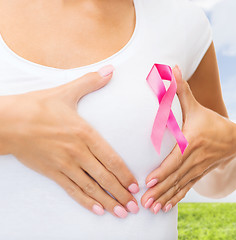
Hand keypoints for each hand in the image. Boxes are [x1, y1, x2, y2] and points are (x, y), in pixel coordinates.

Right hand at [0, 65, 139, 217]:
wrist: (7, 121)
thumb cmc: (38, 106)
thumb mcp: (67, 92)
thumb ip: (92, 82)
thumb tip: (111, 69)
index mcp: (85, 133)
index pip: (111, 159)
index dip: (125, 174)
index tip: (136, 186)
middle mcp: (77, 152)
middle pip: (104, 177)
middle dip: (121, 193)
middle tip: (135, 206)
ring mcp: (64, 164)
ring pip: (91, 188)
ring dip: (108, 201)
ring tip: (122, 212)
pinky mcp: (52, 172)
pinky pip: (72, 190)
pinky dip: (86, 202)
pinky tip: (97, 210)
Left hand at [140, 65, 235, 212]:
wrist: (232, 139)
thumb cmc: (209, 121)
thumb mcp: (195, 106)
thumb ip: (181, 90)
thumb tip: (171, 67)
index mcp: (192, 142)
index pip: (175, 159)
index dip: (163, 171)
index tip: (148, 181)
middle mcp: (194, 159)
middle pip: (175, 177)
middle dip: (159, 190)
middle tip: (144, 201)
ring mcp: (197, 169)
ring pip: (179, 186)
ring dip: (165, 198)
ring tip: (151, 209)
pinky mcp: (197, 175)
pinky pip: (185, 189)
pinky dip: (174, 199)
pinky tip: (164, 208)